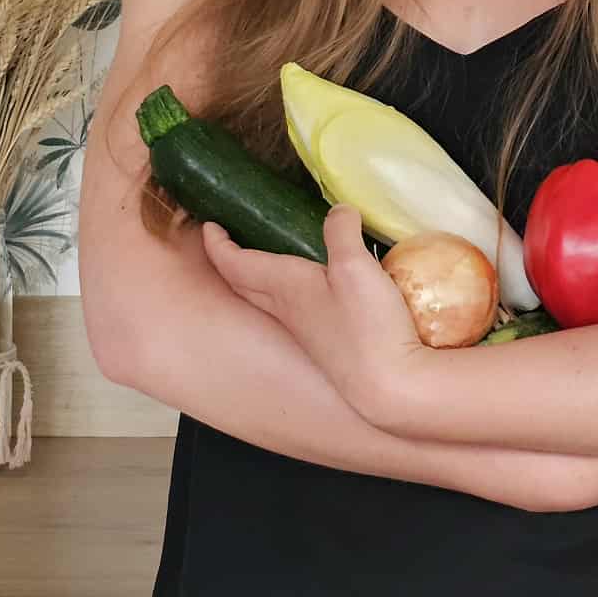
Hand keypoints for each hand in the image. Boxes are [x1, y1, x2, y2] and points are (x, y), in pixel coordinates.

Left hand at [201, 205, 428, 418]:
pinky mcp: (325, 343)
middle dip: (230, 261)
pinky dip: (287, 292)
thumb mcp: (354, 266)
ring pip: (266, 299)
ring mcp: (305, 330)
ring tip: (266, 257)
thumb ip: (342, 232)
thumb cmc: (365, 325)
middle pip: (244, 284)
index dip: (218, 244)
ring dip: (256, 278)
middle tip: (227, 241)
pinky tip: (312, 288)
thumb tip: (340, 211)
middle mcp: (286, 310)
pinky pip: (293, 310)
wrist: (388, 385)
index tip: (209, 226)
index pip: (235, 264)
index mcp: (283, 287)